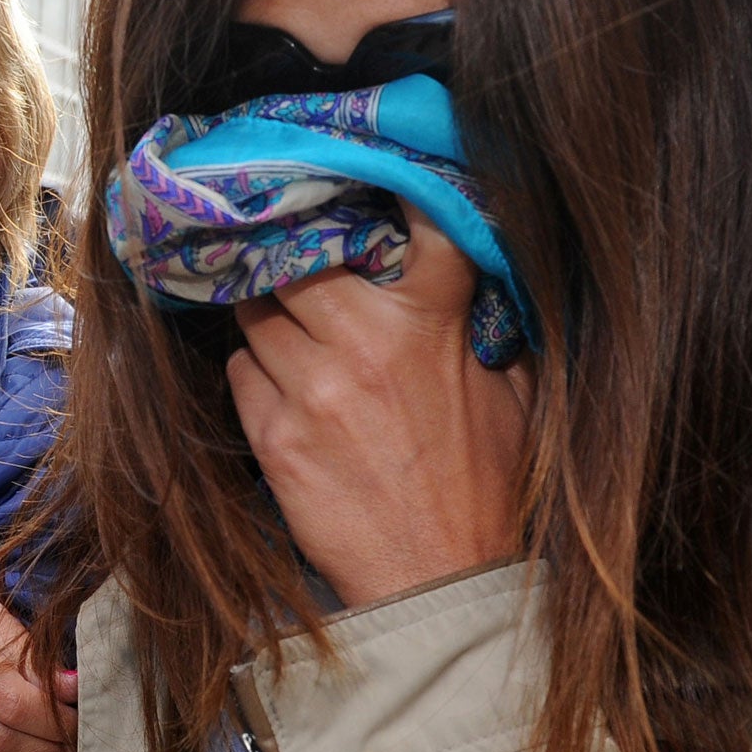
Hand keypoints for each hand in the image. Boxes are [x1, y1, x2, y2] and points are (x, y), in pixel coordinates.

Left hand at [227, 202, 533, 608]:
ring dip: (267, 315)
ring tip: (287, 329)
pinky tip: (281, 386)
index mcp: (431, 321)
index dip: (382, 184)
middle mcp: (364, 342)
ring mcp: (311, 388)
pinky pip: (241, 371)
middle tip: (293, 259)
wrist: (443, 584)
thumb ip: (479, 323)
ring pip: (256, 313)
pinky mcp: (274, 436)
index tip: (355, 168)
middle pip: (296, 260)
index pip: (414, 220)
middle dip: (294, 258)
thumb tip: (469, 264)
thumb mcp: (510, 392)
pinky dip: (255, 370)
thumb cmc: (487, 488)